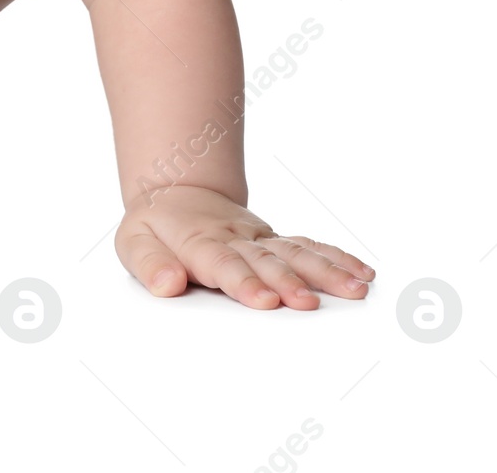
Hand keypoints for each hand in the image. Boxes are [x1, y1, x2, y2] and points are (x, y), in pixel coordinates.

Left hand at [115, 183, 374, 309]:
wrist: (176, 192)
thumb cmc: (155, 227)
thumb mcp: (134, 243)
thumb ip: (150, 265)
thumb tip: (165, 285)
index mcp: (201, 242)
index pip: (224, 264)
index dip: (244, 282)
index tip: (265, 300)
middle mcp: (236, 239)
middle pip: (267, 260)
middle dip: (289, 281)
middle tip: (310, 303)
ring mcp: (259, 239)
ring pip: (296, 252)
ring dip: (326, 271)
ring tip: (356, 289)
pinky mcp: (275, 241)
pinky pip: (308, 246)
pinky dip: (336, 258)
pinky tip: (362, 273)